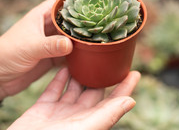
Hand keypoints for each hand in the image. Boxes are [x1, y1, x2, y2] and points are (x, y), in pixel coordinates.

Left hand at [0, 0, 104, 103]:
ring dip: (92, 32)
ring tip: (112, 31)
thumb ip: (49, 46)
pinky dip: (85, 52)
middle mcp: (50, 24)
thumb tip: (71, 44)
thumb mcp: (27, 48)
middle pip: (77, 13)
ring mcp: (53, 40)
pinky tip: (98, 53)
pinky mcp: (54, 56)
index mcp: (43, 13)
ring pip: (77, 33)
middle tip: (115, 10)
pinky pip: (74, 51)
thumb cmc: (4, 56)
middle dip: (95, 10)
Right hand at [8, 68, 140, 129]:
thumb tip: (131, 101)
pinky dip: (60, 78)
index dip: (125, 88)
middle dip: (102, 75)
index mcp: (92, 121)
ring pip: (74, 88)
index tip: (135, 72)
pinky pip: (54, 90)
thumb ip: (107, 115)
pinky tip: (65, 65)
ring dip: (81, 73)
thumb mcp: (85, 128)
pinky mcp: (43, 109)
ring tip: (88, 56)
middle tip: (109, 57)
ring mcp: (60, 112)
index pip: (114, 102)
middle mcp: (78, 116)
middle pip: (95, 92)